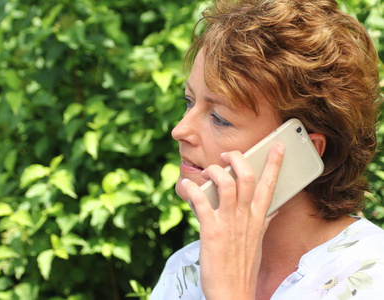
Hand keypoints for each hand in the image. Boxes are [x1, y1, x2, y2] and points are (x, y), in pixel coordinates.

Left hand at [182, 142, 284, 299]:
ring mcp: (229, 223)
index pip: (271, 185)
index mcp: (258, 218)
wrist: (232, 292)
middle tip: (228, 155)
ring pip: (225, 183)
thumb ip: (264, 221)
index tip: (278, 145)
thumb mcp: (258, 240)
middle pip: (247, 176)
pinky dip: (192, 189)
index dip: (275, 162)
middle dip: (238, 158)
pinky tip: (186, 186)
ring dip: (214, 171)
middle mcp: (246, 217)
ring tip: (209, 170)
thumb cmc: (242, 266)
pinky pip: (201, 201)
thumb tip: (274, 207)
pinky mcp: (211, 230)